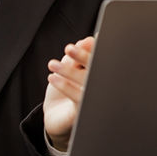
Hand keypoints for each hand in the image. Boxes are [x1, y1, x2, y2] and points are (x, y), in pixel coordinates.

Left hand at [42, 36, 94, 152]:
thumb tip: (88, 40)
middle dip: (84, 57)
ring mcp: (95, 99)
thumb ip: (80, 53)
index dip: (97, 49)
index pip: (103, 58)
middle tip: (69, 49)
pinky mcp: (85, 111)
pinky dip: (64, 86)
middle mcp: (102, 86)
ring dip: (69, 71)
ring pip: (86, 82)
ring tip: (52, 65)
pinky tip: (53, 78)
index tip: (89, 41)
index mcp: (101, 72)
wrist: (56, 115)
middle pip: (98, 69)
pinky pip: (77, 96)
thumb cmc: (67, 86)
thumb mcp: (71, 66)